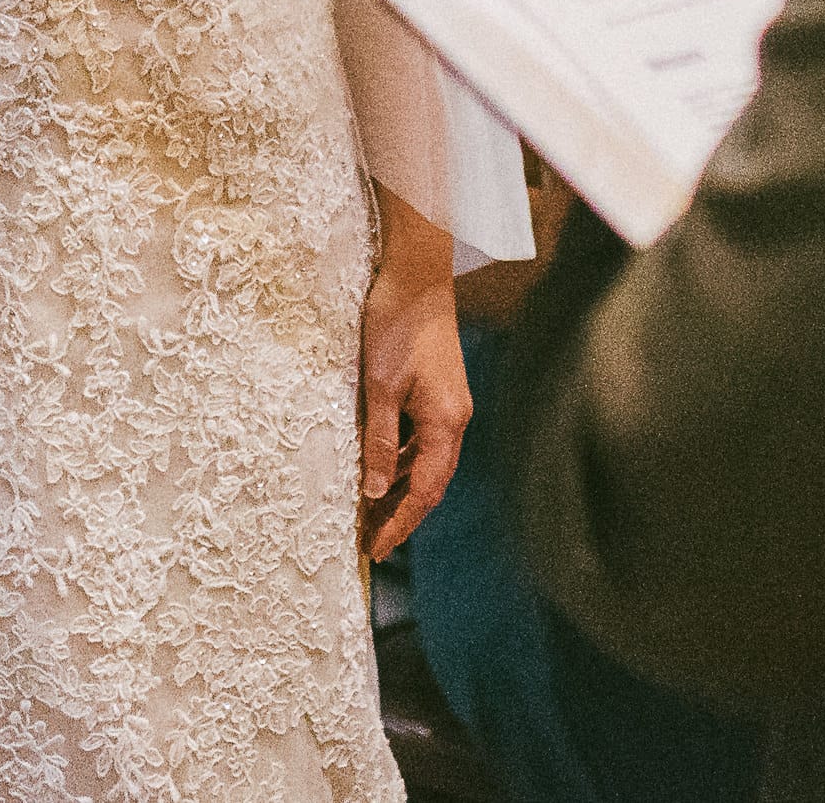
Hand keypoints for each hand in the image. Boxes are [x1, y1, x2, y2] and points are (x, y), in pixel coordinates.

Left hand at [357, 200, 468, 559]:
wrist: (417, 274)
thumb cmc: (397, 325)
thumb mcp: (379, 386)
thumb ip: (378, 440)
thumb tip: (373, 492)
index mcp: (446, 422)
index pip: (423, 491)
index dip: (400, 523)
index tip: (376, 550)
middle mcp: (455, 419)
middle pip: (430, 483)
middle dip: (401, 514)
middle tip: (370, 541)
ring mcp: (450, 405)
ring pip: (426, 462)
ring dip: (400, 489)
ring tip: (369, 513)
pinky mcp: (440, 392)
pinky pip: (423, 440)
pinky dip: (401, 460)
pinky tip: (379, 467)